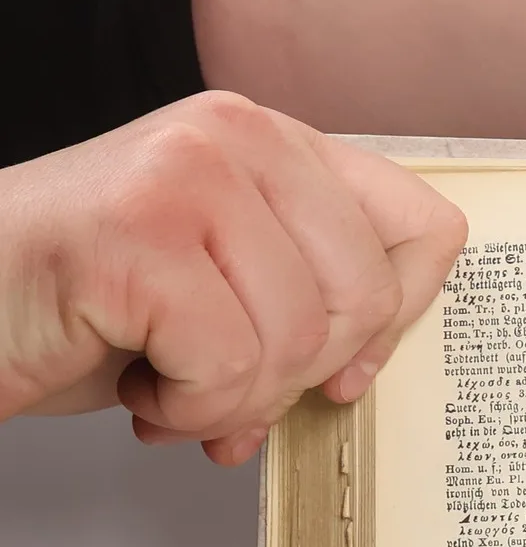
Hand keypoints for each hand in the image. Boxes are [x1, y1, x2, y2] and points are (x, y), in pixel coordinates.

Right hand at [0, 92, 467, 463]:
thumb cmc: (78, 304)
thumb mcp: (222, 284)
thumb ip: (306, 296)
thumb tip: (371, 363)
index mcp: (273, 143)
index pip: (426, 227)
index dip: (397, 320)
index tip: (342, 367)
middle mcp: (237, 138)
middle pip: (365, 296)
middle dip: (297, 373)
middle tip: (221, 381)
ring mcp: (186, 176)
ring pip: (296, 339)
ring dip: (230, 399)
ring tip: (165, 382)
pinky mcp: (138, 235)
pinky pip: (227, 364)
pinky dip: (184, 409)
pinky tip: (136, 387)